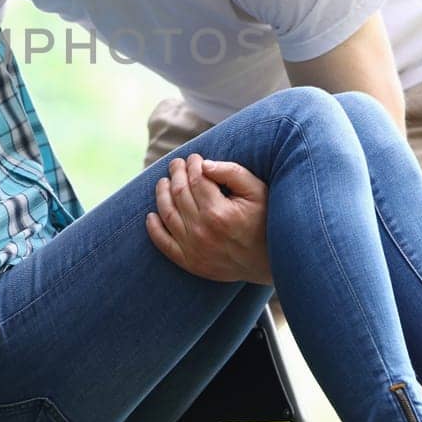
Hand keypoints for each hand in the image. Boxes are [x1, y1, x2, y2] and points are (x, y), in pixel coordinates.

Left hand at [146, 154, 272, 283]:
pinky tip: (151, 215)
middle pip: (179, 193)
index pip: (196, 179)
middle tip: (177, 164)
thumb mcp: (258, 192)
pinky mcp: (190, 263)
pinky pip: (163, 243)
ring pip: (167, 214)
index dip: (193, 164)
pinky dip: (153, 228)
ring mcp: (194, 249)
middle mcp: (202, 231)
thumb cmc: (266, 222)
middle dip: (176, 173)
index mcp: (219, 212)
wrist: (270, 263)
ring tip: (164, 182)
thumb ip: (232, 173)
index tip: (195, 158)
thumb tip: (204, 164)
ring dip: (162, 194)